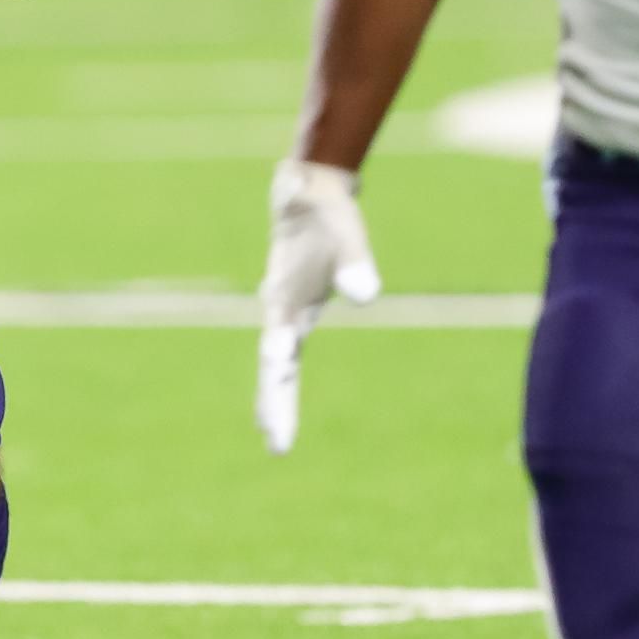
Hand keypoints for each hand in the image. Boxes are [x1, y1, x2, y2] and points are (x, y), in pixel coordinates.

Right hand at [255, 160, 380, 453]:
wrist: (308, 190)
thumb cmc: (327, 214)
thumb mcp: (345, 234)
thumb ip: (355, 263)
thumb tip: (366, 295)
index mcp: (283, 301)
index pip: (276, 357)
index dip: (277, 390)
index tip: (278, 424)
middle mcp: (278, 311)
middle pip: (272, 368)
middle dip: (273, 406)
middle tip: (278, 447)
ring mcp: (283, 310)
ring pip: (274, 362)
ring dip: (274, 396)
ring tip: (274, 435)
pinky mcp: (294, 306)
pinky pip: (284, 349)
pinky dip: (281, 374)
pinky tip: (283, 381)